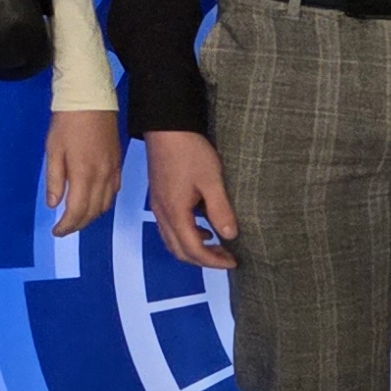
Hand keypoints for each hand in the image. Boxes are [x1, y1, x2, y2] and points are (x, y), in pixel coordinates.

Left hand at [41, 108, 122, 237]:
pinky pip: (114, 192)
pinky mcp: (119, 164)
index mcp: (84, 174)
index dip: (67, 225)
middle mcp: (103, 176)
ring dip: (91, 216)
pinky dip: (103, 204)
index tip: (57, 230)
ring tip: (76, 218)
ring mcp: (113, 171)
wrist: (91, 100)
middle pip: (93, 212)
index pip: (78, 211)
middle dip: (78, 224)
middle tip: (64, 228)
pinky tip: (93, 203)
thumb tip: (54, 204)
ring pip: (105, 205)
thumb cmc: (67, 123)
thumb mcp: (53, 150)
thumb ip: (54, 179)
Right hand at [145, 127, 236, 268]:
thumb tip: (230, 235)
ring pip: (172, 241)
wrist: (166, 129)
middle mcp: (162, 215)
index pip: (193, 249)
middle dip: (203, 260)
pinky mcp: (159, 199)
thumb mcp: (212, 180)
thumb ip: (220, 210)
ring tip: (216, 245)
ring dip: (193, 249)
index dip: (213, 261)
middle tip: (226, 257)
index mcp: (175, 213)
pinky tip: (201, 227)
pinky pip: (169, 229)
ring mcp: (158, 207)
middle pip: (179, 251)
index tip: (232, 261)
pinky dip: (186, 236)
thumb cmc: (190, 152)